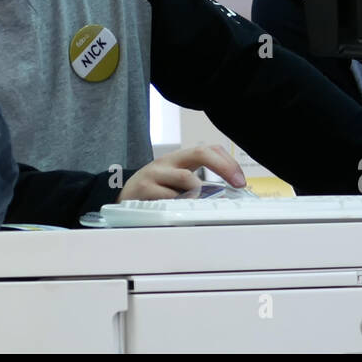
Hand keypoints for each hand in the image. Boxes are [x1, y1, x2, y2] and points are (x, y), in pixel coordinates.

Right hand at [117, 145, 246, 201]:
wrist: (120, 196)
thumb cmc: (153, 191)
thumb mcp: (174, 183)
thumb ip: (196, 186)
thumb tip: (226, 199)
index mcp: (179, 159)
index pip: (208, 149)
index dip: (228, 162)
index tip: (241, 181)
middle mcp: (168, 162)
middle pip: (200, 152)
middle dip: (223, 167)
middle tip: (237, 184)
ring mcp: (156, 173)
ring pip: (187, 178)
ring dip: (200, 192)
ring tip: (202, 204)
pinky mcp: (144, 189)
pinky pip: (169, 197)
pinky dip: (179, 205)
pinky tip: (179, 212)